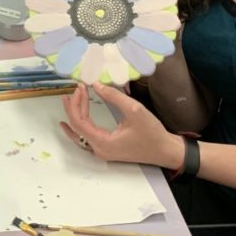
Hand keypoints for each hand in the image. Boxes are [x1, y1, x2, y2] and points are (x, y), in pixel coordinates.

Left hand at [59, 82, 183, 168]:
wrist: (165, 151)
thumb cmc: (152, 133)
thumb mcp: (134, 110)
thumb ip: (113, 96)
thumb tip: (96, 84)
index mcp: (103, 143)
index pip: (79, 122)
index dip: (76, 103)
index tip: (80, 87)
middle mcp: (99, 150)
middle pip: (77, 127)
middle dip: (74, 106)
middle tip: (76, 89)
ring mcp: (102, 151)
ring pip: (80, 133)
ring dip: (75, 115)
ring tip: (69, 100)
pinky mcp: (107, 148)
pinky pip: (86, 137)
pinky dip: (79, 125)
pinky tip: (72, 121)